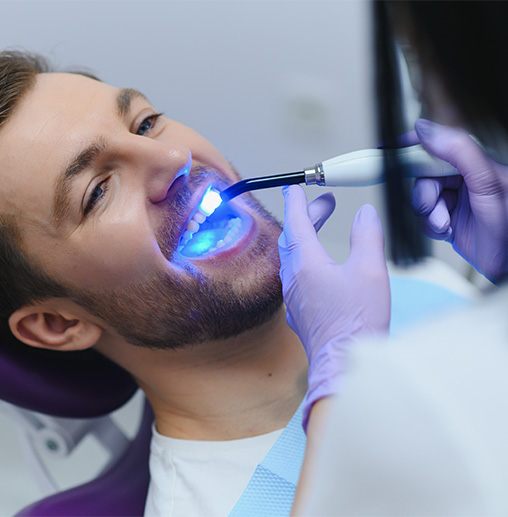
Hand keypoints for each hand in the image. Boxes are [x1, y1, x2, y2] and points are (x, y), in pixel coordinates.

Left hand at [279, 186, 389, 429]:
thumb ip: (367, 237)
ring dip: (305, 238)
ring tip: (321, 230)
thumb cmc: (357, 321)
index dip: (297, 202)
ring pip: (292, 257)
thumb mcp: (370, 271)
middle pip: (293, 238)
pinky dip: (306, 259)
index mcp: (306, 263)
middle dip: (307, 217)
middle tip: (325, 205)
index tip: (295, 188)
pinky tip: (320, 266)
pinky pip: (296, 275)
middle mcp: (293, 278)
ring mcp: (294, 297)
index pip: (296, 223)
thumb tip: (364, 213)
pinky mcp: (300, 311)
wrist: (343, 364)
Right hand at [412, 119, 507, 280]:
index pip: (439, 146)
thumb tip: (424, 128)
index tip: (395, 149)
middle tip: (433, 205)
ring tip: (444, 223)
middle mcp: (464, 179)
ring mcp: (456, 200)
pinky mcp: (448, 220)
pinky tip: (447, 231)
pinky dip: (431, 226)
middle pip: (424, 175)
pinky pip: (424, 218)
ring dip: (428, 213)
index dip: (416, 147)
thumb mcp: (486, 183)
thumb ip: (459, 151)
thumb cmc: (507, 227)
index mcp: (476, 162)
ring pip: (421, 198)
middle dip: (425, 193)